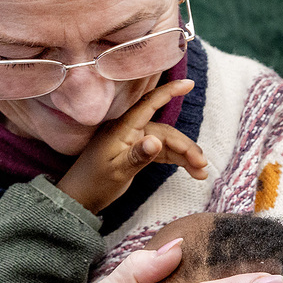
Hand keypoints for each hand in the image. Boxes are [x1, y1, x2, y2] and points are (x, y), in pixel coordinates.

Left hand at [58, 79, 209, 212]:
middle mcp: (130, 131)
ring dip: (185, 156)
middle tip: (202, 166)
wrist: (80, 199)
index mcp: (123, 129)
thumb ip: (138, 156)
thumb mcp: (117, 172)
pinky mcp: (137, 152)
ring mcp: (134, 141)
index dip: (169, 92)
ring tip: (201, 174)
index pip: (149, 104)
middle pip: (166, 131)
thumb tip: (157, 141)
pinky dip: (177, 160)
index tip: (190, 83)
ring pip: (167, 143)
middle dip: (186, 147)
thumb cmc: (94, 183)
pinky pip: (162, 151)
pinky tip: (192, 171)